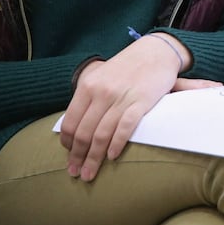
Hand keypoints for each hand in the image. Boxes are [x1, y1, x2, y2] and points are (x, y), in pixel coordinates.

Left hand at [60, 35, 209, 181]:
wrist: (156, 51)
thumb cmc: (127, 67)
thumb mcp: (101, 77)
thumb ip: (88, 98)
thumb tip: (75, 126)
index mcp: (87, 86)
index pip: (70, 122)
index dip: (68, 144)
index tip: (70, 157)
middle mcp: (101, 92)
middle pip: (83, 133)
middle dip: (78, 157)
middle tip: (77, 173)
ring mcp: (120, 97)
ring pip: (101, 135)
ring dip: (94, 158)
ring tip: (90, 173)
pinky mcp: (141, 101)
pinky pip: (124, 128)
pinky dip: (117, 144)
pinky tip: (113, 156)